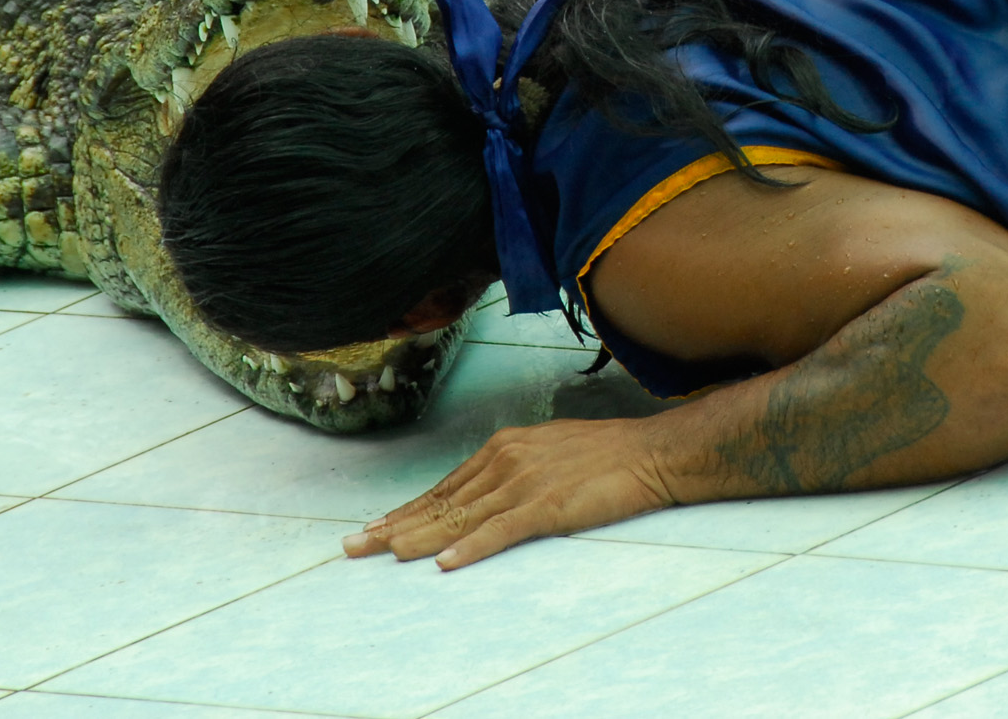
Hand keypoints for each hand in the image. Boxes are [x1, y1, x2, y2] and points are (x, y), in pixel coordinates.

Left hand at [345, 417, 676, 569]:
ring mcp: (525, 482)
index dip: (406, 509)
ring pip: (461, 516)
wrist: (653, 452)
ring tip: (384, 554)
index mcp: (505, 446)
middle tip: (355, 546)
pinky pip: (501, 531)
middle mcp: (507, 460)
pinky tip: (445, 561)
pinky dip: (470, 547)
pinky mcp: (548, 506)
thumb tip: (485, 489)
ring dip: (418, 538)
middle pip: (441, 501)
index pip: (444, 486)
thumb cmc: (607, 454)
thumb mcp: (548, 449)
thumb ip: (513, 467)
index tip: (374, 527)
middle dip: (395, 525)